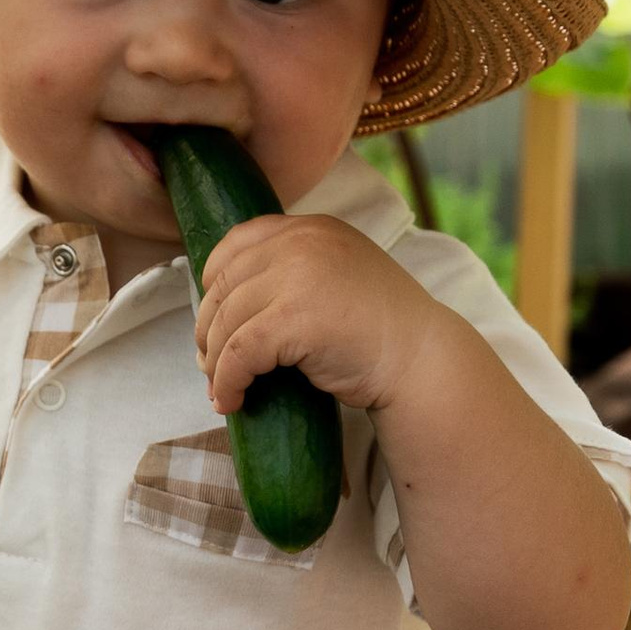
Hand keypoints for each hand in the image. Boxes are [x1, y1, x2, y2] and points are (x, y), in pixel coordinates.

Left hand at [193, 212, 445, 417]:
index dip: (214, 281)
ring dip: (214, 362)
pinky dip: (227, 381)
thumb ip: (297, 270)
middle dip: (209, 328)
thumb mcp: (337, 277)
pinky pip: (238, 353)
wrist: (421, 360)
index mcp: (312, 228)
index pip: (237, 242)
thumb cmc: (380, 330)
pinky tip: (231, 400)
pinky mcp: (294, 319)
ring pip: (227, 322)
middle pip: (225, 285)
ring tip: (220, 388)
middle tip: (210, 363)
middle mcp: (301, 243)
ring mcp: (298, 277)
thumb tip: (227, 303)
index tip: (216, 316)